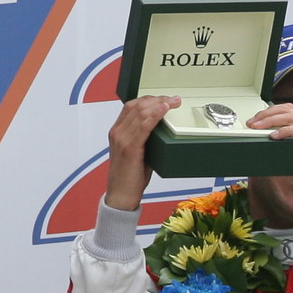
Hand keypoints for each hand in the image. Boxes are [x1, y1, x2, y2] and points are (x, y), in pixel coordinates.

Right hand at [105, 95, 178, 210]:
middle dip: (157, 99)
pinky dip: (155, 115)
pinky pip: (143, 126)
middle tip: (174, 98)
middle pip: (136, 105)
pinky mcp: (130, 148)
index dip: (149, 99)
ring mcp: (122, 139)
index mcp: (117, 132)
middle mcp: (117, 132)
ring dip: (159, 104)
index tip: (165, 98)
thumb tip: (164, 131)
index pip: (131, 106)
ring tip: (174, 101)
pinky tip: (164, 109)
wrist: (121, 194)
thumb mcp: (139, 152)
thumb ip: (147, 140)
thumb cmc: (131, 176)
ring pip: (140, 112)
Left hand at [247, 104, 292, 205]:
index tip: (252, 123)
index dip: (267, 114)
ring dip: (271, 120)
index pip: (286, 112)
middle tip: (251, 123)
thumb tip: (259, 151)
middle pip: (286, 110)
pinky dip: (285, 131)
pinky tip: (274, 136)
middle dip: (265, 114)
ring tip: (257, 127)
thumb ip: (278, 155)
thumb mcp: (291, 164)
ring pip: (291, 116)